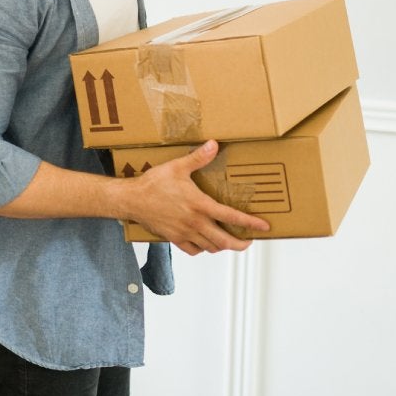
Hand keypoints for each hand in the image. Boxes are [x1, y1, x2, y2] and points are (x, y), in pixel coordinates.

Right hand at [127, 140, 269, 255]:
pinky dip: (202, 249)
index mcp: (200, 205)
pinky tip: (204, 243)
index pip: (232, 217)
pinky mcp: (173, 238)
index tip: (263, 228)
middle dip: (240, 244)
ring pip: (211, 247)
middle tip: (248, 241)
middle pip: (225, 241)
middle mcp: (195, 223)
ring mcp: (185, 233)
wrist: (131, 199)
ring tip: (228, 241)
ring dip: (222, 246)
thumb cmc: (153, 183)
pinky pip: (193, 250)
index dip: (250, 224)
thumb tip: (214, 144)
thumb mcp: (177, 167)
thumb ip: (198, 158)